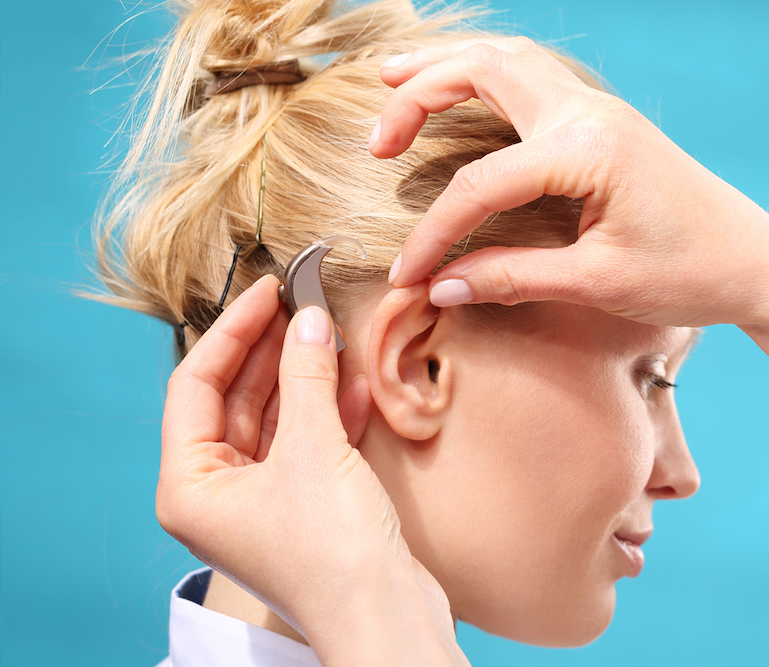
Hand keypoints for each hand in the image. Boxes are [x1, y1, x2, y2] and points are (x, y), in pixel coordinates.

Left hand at [157, 275, 465, 665]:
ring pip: (273, 419)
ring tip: (326, 331)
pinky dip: (327, 411)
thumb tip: (309, 318)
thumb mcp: (313, 450)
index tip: (268, 289)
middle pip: (234, 399)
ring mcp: (261, 501)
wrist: (386, 617)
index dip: (233, 331)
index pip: (195, 385)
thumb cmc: (333, 551)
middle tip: (299, 302)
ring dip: (301, 376)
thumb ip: (306, 377)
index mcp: (190, 486)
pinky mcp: (303, 507)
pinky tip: (353, 382)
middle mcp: (217, 494)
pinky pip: (304, 443)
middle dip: (269, 350)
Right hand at [371, 38, 768, 329]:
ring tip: (394, 86)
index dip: (434, 232)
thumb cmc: (691, 274)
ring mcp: (600, 110)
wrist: (759, 263)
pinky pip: (531, 78)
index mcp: (589, 150)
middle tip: (377, 142)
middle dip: (419, 97)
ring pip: (508, 60)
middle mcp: (590, 113)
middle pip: (484, 72)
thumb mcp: (597, 283)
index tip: (407, 275)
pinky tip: (462, 100)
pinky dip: (484, 78)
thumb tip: (442, 287)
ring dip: (448, 70)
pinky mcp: (604, 123)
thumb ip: (512, 278)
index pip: (481, 184)